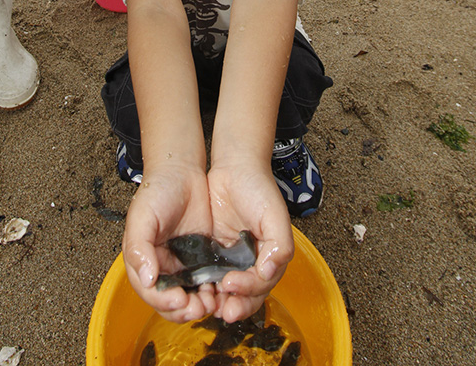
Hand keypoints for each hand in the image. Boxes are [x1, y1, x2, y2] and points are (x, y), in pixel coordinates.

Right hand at [122, 162, 215, 322]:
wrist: (181, 172)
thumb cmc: (156, 192)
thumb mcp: (142, 218)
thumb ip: (140, 248)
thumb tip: (146, 279)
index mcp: (144, 262)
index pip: (152, 293)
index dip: (165, 301)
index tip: (180, 300)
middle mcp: (163, 267)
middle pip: (172, 302)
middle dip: (186, 309)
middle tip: (201, 306)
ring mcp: (183, 264)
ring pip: (192, 296)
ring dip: (201, 303)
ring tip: (213, 300)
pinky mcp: (203, 257)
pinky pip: (207, 281)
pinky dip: (213, 289)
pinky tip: (221, 288)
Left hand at [206, 159, 293, 321]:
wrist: (235, 167)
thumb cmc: (260, 187)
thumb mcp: (275, 215)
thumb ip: (279, 246)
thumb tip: (269, 272)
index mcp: (270, 257)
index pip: (260, 285)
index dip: (247, 291)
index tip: (231, 284)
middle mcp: (252, 261)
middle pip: (244, 295)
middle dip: (233, 305)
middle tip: (220, 309)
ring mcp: (232, 257)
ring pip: (225, 289)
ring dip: (217, 299)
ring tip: (206, 303)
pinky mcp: (214, 250)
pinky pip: (209, 274)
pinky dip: (204, 284)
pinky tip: (196, 286)